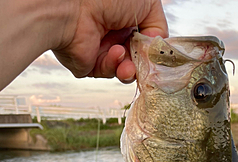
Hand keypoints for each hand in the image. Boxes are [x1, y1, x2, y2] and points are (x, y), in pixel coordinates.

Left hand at [53, 0, 167, 82]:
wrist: (74, 6)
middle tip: (147, 63)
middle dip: (144, 63)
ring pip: (126, 69)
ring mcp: (101, 49)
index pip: (146, 40)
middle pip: (138, 58)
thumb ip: (159, 27)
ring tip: (129, 62)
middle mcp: (113, 32)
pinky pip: (109, 72)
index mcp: (126, 16)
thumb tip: (156, 49)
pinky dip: (114, 66)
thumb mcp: (148, 4)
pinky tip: (114, 54)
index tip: (158, 55)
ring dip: (131, 68)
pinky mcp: (90, 64)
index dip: (153, 49)